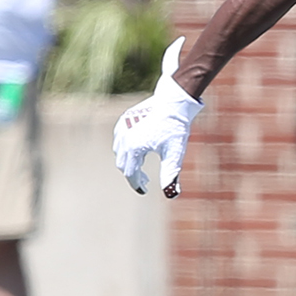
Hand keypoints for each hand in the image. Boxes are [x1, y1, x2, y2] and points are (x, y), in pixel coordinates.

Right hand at [113, 37, 203, 196]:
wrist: (174, 101)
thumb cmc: (175, 127)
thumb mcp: (174, 154)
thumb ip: (170, 175)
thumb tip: (172, 195)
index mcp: (134, 147)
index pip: (130, 173)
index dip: (137, 184)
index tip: (144, 191)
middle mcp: (124, 137)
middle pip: (123, 164)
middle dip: (132, 174)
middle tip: (145, 181)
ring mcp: (123, 127)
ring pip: (120, 151)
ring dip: (128, 161)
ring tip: (141, 167)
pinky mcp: (125, 119)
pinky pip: (120, 139)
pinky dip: (126, 148)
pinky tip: (137, 150)